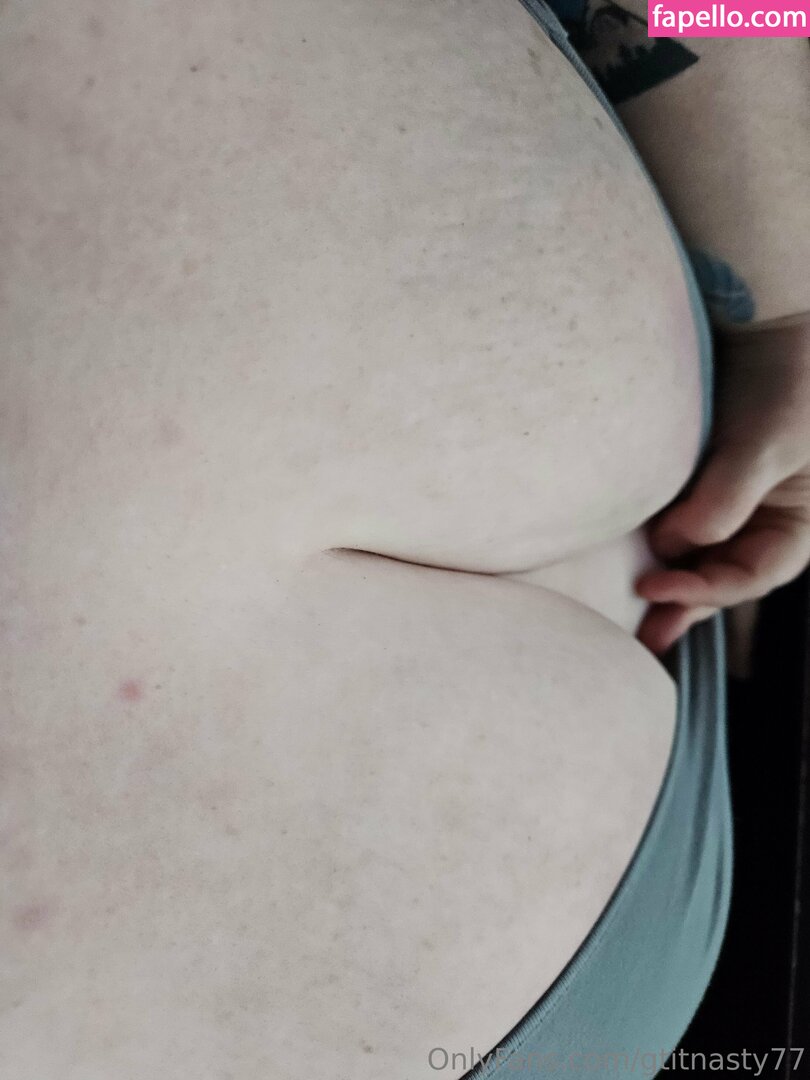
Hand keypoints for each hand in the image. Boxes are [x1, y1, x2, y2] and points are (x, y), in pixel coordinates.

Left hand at [635, 318, 809, 654]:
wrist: (764, 320)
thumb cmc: (785, 378)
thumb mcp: (765, 442)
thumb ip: (724, 498)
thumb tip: (675, 546)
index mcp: (798, 520)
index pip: (756, 573)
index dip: (709, 588)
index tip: (657, 584)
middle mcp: (766, 519)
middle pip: (725, 576)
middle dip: (687, 604)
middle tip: (645, 636)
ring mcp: (732, 502)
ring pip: (701, 557)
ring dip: (671, 585)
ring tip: (635, 619)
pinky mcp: (699, 483)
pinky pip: (680, 527)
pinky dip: (661, 548)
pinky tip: (633, 566)